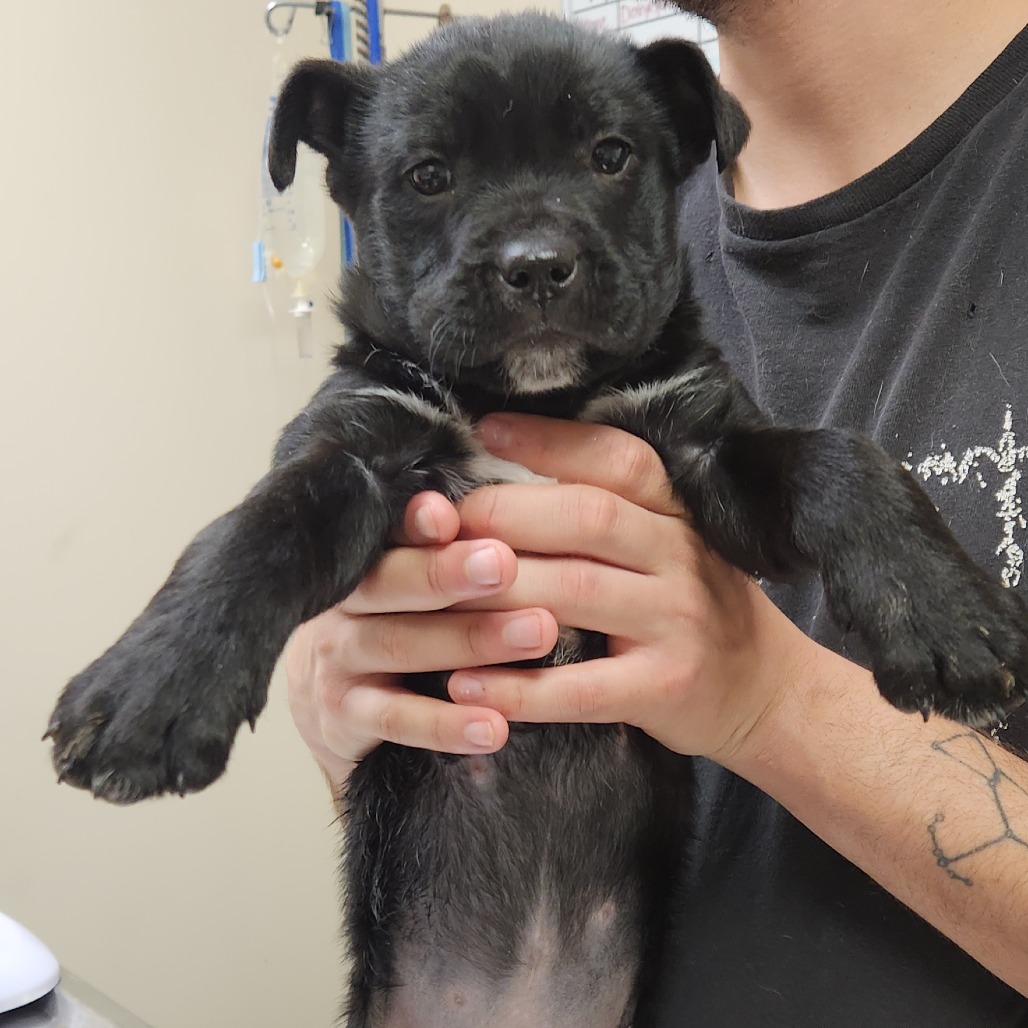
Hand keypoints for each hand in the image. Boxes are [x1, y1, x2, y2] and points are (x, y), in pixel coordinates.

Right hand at [284, 491, 558, 784]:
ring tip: (536, 634)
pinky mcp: (343, 718)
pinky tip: (494, 727)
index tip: (448, 514)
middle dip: (446, 573)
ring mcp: (339, 659)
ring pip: (397, 644)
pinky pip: (395, 719)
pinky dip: (445, 724)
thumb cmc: (409, 625)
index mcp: (370, 556)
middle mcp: (346, 602)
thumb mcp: (425, 583)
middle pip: (389, 580)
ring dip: (468, 640)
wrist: (342, 710)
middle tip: (505, 564)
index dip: (417, 522)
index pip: (392, 530)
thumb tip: (534, 504)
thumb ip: (465, 546)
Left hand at [447, 414, 813, 764]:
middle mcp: (681, 557)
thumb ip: (611, 514)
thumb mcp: (672, 545)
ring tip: (429, 595)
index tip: (482, 432)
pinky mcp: (664, 689)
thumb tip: (506, 471)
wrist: (765, 692)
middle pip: (586, 517)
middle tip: (438, 524)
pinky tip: (463, 685)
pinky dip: (518, 688)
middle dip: (503, 514)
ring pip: (576, 593)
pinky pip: (581, 687)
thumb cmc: (694, 609)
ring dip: (495, 593)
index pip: (616, 460)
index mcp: (677, 514)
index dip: (549, 441)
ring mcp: (676, 624)